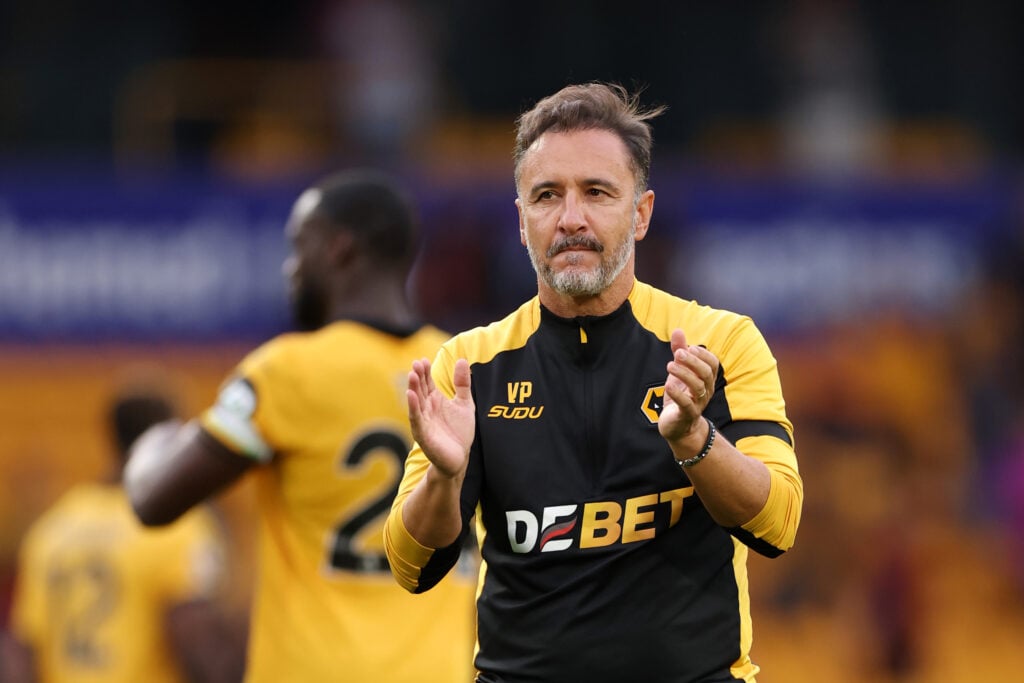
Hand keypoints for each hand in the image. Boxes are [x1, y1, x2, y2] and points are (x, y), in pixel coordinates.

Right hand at [407, 357, 474, 478]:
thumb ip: (462, 384)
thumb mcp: (465, 404)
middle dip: (418, 377)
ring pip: (416, 402)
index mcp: (434, 400)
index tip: (423, 360)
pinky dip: (413, 407)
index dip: (425, 372)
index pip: (427, 382)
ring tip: (412, 375)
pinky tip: (411, 396)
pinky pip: (417, 419)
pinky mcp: (423, 434)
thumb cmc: (459, 431)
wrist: (459, 457)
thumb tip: (462, 360)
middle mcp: (426, 409)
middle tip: (416, 363)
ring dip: (413, 389)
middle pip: (420, 390)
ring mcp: (423, 421)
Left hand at [658, 329, 718, 442]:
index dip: (702, 354)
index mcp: (706, 379)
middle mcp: (706, 391)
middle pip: (706, 373)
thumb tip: (678, 330)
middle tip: (678, 353)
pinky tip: (667, 385)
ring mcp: (698, 404)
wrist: (678, 426)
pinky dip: (678, 393)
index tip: (688, 347)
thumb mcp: (678, 371)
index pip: (712, 363)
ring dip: (684, 374)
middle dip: (693, 361)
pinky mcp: (687, 415)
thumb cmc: (680, 395)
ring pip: (698, 387)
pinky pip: (686, 404)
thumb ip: (679, 351)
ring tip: (670, 366)